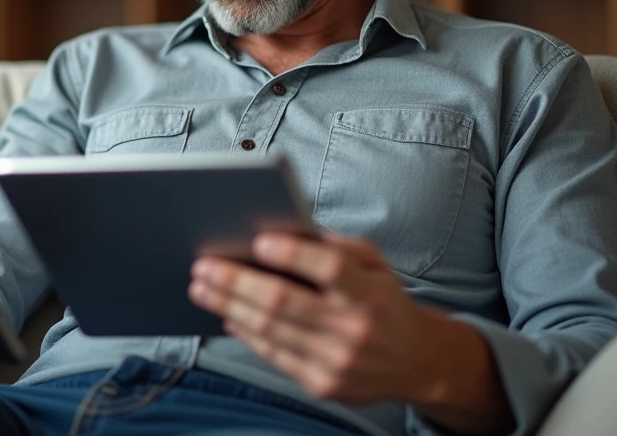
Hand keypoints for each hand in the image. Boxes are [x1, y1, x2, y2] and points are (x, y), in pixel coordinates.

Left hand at [188, 232, 511, 432]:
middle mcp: (354, 330)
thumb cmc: (384, 302)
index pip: (331, 269)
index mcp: (370, 293)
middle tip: (204, 265)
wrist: (416, 362)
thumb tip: (290, 231)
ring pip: (270, 331)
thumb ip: (339, 246)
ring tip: (200, 287)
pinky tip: (226, 315)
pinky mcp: (323, 385)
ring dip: (227, 306)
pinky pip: (273, 356)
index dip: (294, 255)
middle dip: (236, 282)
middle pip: (284, 303)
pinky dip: (245, 333)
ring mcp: (337, 362)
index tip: (258, 241)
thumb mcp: (376, 264)